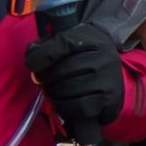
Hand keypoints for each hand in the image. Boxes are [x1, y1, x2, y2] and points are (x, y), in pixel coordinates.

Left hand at [26, 24, 129, 138]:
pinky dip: (66, 108)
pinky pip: (78, 106)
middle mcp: (103, 55)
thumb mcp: (69, 43)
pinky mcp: (109, 97)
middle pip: (60, 70)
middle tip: (49, 82)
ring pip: (66, 89)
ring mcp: (108, 77)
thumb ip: (47, 48)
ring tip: (57, 92)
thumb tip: (33, 63)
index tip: (34, 65)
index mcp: (92, 38)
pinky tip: (67, 104)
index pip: (61, 43)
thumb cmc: (83, 58)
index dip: (42, 56)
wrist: (111, 76)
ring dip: (55, 95)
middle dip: (47, 80)